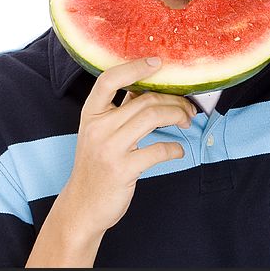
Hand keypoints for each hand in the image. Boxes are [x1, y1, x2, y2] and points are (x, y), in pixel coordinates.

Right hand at [57, 58, 194, 240]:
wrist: (81, 208)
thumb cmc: (96, 167)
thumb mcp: (100, 134)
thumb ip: (119, 110)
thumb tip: (147, 86)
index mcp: (90, 115)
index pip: (108, 80)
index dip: (134, 67)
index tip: (157, 62)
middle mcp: (97, 128)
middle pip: (144, 99)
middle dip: (173, 100)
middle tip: (187, 108)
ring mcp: (108, 149)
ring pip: (152, 117)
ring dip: (177, 116)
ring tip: (187, 121)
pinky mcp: (122, 169)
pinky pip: (158, 150)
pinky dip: (175, 149)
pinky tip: (179, 152)